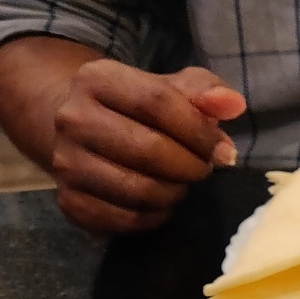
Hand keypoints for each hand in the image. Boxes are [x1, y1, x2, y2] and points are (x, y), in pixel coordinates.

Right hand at [47, 61, 246, 233]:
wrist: (79, 130)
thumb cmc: (136, 108)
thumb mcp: (169, 88)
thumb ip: (204, 91)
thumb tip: (233, 105)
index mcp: (97, 79)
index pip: (157, 103)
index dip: (198, 130)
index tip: (219, 148)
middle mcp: (72, 119)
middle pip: (149, 149)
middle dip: (190, 165)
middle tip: (202, 169)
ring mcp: (65, 163)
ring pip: (138, 189)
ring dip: (174, 192)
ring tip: (181, 183)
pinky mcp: (69, 201)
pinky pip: (126, 219)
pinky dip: (155, 216)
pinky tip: (160, 202)